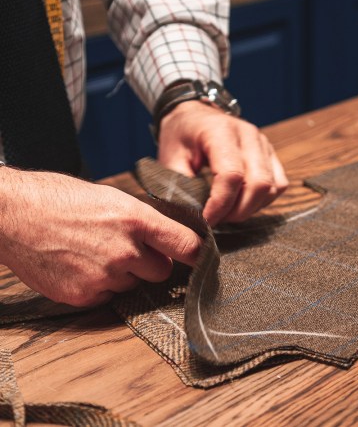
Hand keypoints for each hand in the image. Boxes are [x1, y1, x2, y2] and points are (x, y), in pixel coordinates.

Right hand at [0, 168, 200, 306]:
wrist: (13, 214)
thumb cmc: (61, 199)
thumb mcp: (112, 198)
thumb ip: (144, 223)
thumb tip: (167, 242)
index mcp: (135, 219)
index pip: (185, 245)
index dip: (198, 254)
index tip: (202, 259)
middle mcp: (124, 251)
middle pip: (162, 272)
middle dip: (152, 263)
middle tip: (129, 249)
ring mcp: (104, 276)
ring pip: (134, 285)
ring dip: (124, 274)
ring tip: (95, 252)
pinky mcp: (84, 295)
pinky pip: (109, 296)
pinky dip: (101, 285)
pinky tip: (81, 266)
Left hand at [158, 101, 288, 225]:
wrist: (193, 115)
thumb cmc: (180, 136)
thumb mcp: (170, 159)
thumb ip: (181, 187)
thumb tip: (193, 217)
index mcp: (220, 132)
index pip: (231, 176)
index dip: (220, 205)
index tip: (205, 220)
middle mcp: (248, 135)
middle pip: (258, 184)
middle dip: (238, 211)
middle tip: (217, 218)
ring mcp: (263, 143)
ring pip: (271, 187)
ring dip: (251, 208)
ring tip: (227, 211)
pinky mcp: (270, 154)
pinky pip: (278, 184)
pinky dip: (263, 200)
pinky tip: (242, 202)